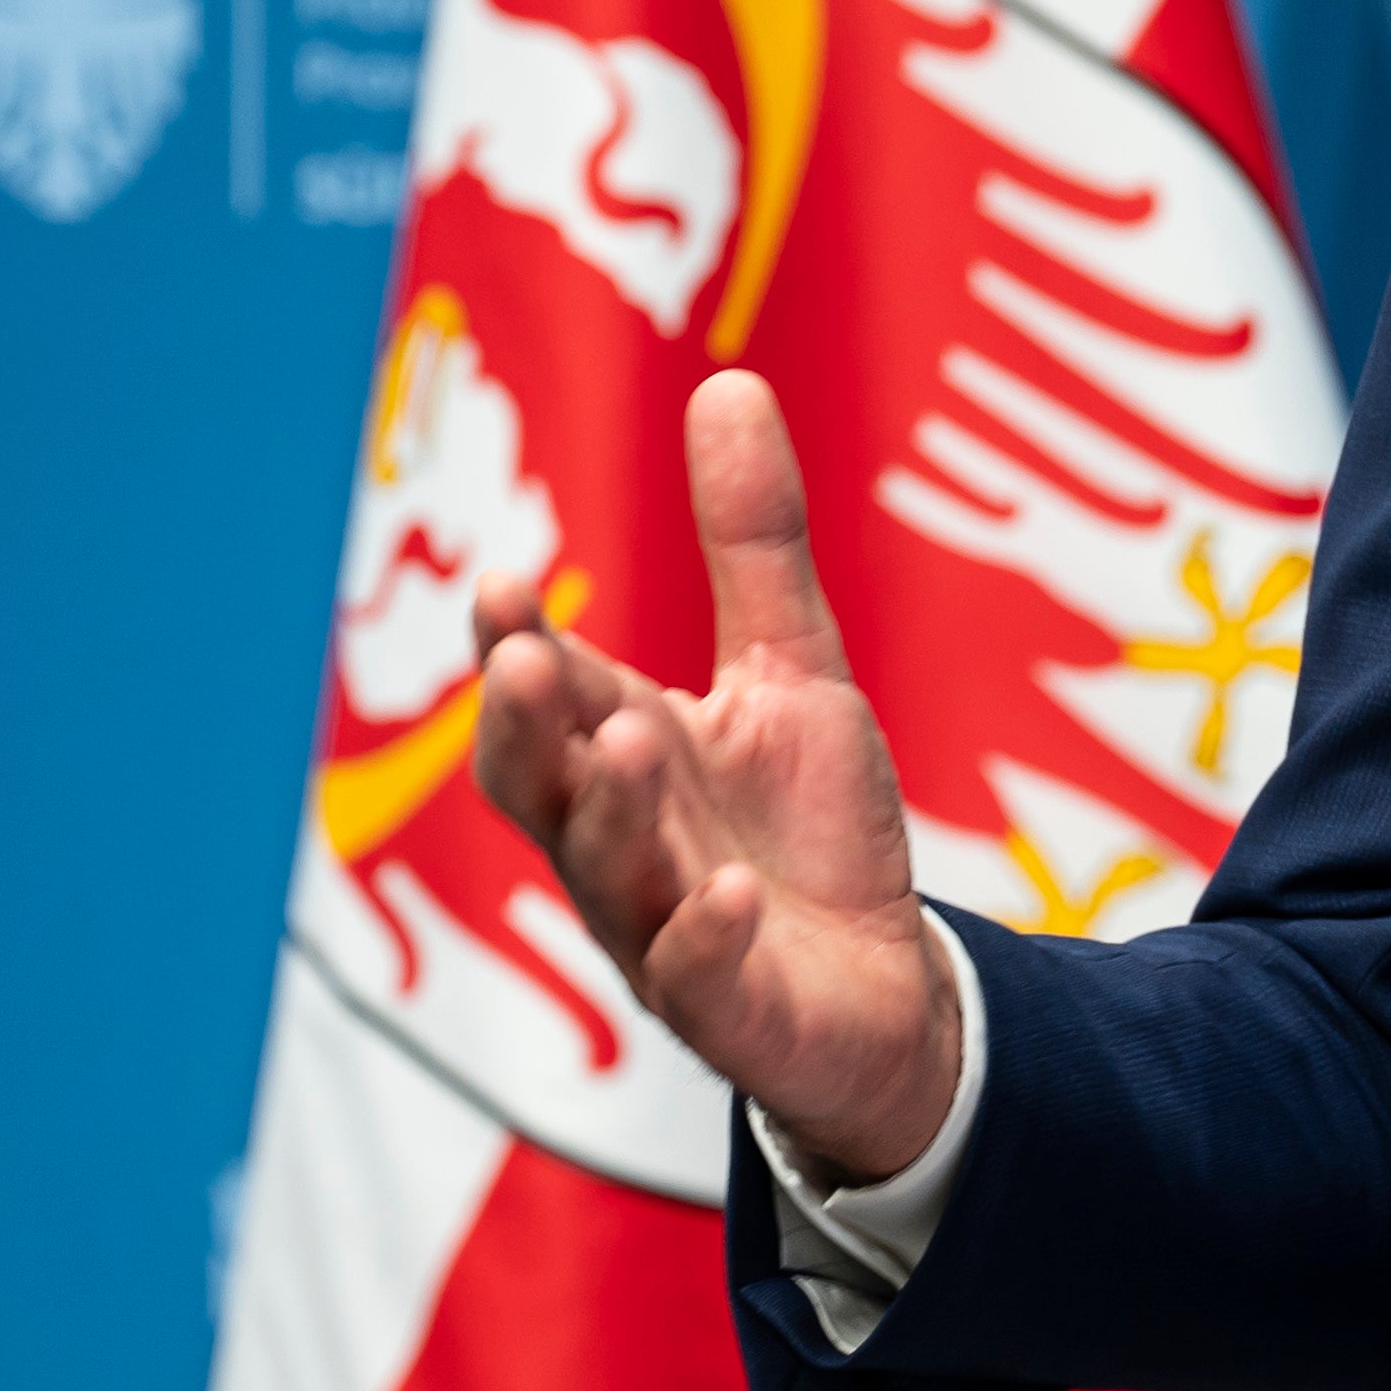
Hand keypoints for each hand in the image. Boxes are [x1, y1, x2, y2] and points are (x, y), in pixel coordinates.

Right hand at [468, 368, 963, 1184]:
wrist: (886, 986)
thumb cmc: (804, 828)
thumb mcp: (792, 664)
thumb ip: (751, 541)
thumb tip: (726, 379)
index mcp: (616, 755)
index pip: (547, 693)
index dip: (515, 644)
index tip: (504, 578)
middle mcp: (619, 846)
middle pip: (540, 789)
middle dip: (525, 727)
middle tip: (524, 659)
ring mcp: (666, 933)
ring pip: (610, 878)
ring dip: (613, 814)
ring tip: (631, 739)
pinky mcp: (731, 1011)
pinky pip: (700, 981)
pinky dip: (707, 940)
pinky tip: (732, 897)